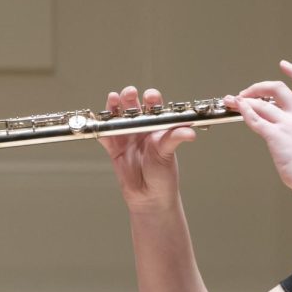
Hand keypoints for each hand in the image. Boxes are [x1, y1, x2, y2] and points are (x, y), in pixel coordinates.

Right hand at [98, 85, 196, 212]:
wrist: (150, 197)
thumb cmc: (163, 175)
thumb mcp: (168, 153)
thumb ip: (175, 138)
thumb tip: (190, 132)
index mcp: (156, 127)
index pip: (153, 106)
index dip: (151, 99)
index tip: (150, 97)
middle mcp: (141, 129)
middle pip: (133, 107)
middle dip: (130, 97)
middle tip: (129, 93)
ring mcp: (127, 138)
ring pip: (117, 117)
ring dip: (114, 107)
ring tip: (113, 99)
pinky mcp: (114, 149)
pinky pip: (105, 135)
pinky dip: (101, 128)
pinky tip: (100, 121)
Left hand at [223, 60, 291, 189]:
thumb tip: (277, 126)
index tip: (283, 65)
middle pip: (277, 88)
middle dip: (258, 87)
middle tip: (246, 92)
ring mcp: (286, 124)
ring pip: (261, 104)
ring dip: (243, 101)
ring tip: (232, 101)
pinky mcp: (274, 135)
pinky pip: (255, 119)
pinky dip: (244, 112)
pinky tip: (237, 109)